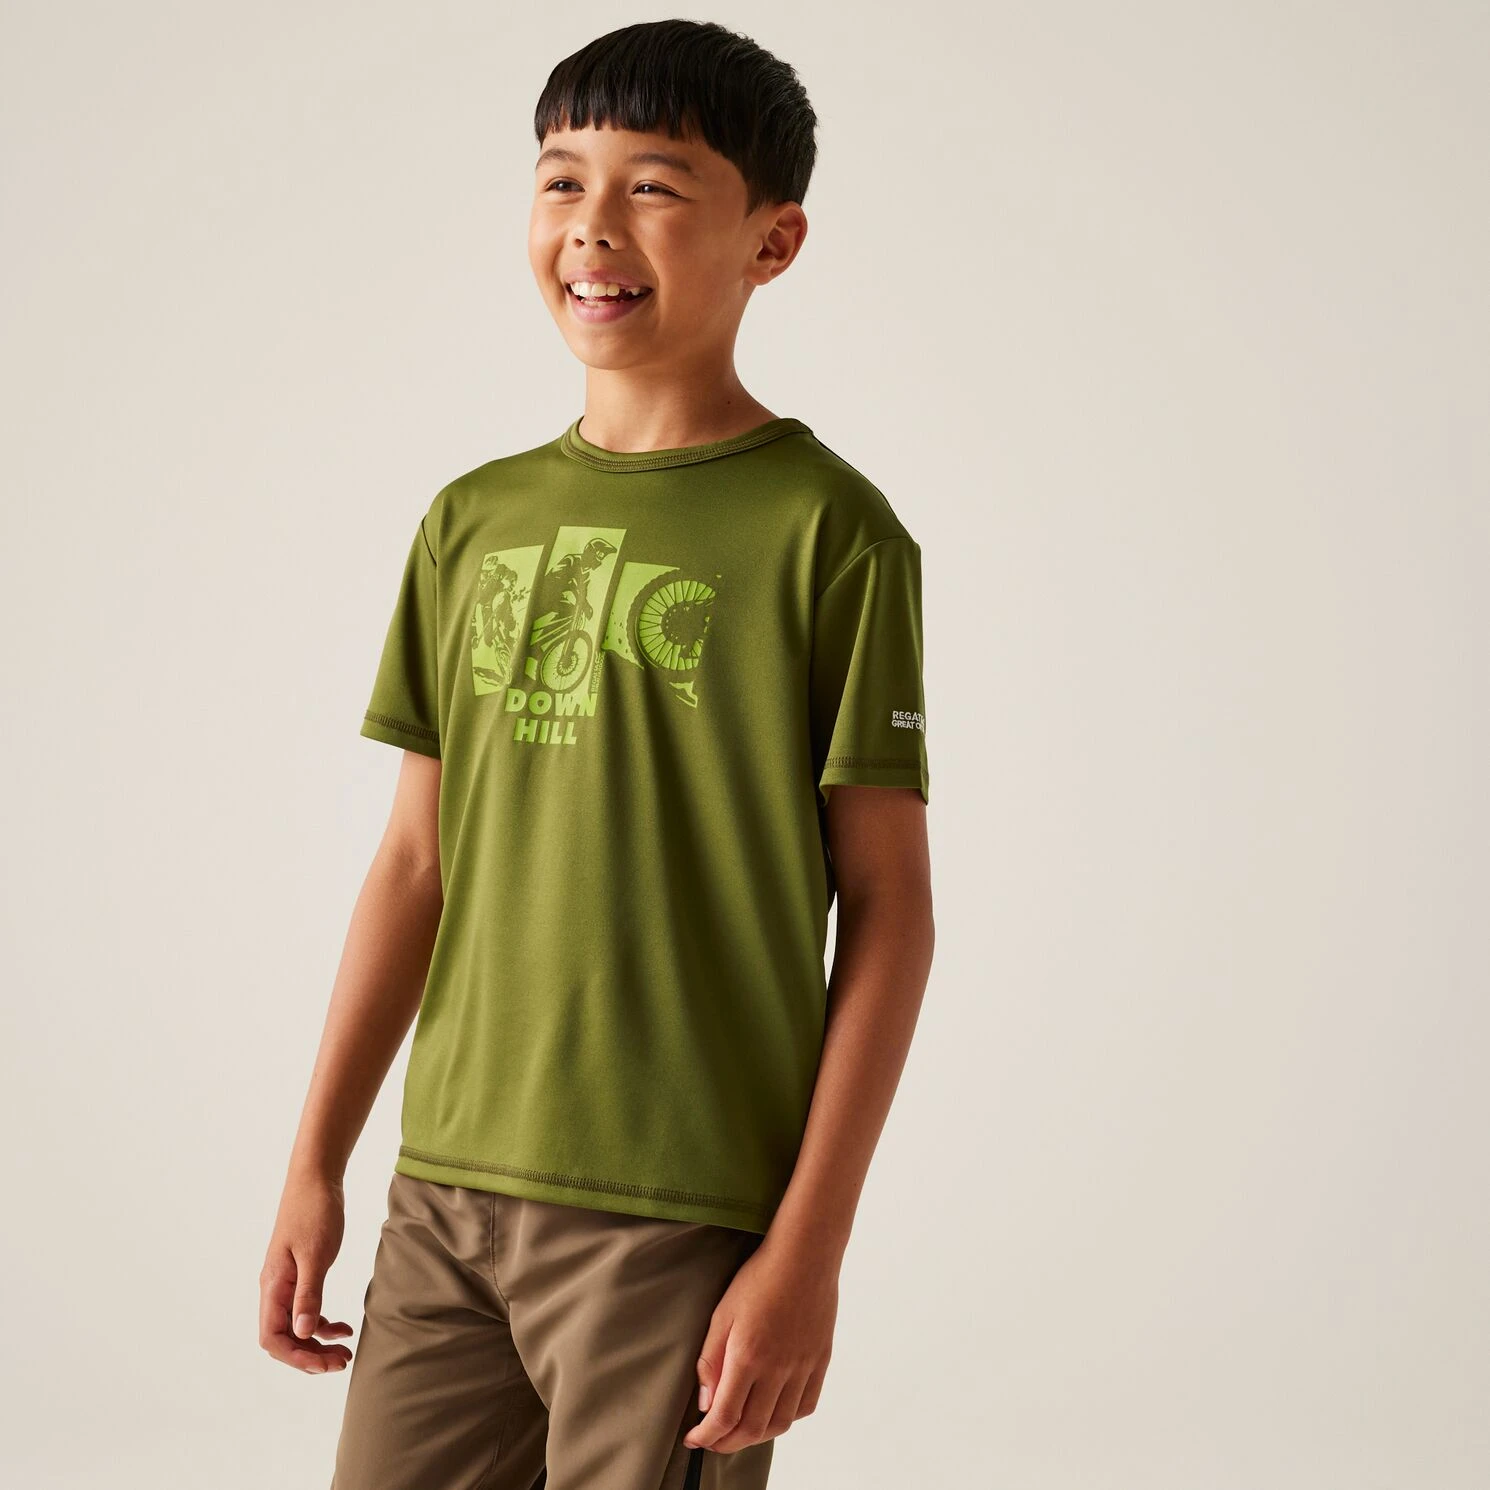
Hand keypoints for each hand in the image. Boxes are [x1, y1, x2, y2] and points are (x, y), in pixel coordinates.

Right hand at [259, 1170, 354, 1373]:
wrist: (316, 1179)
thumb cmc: (315, 1212)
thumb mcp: (316, 1255)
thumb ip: (308, 1294)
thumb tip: (301, 1334)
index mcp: (273, 1286)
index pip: (273, 1338)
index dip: (295, 1357)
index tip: (324, 1365)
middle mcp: (275, 1288)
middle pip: (284, 1338)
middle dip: (310, 1356)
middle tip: (342, 1363)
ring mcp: (286, 1282)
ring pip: (296, 1327)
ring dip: (318, 1343)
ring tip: (346, 1352)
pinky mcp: (300, 1274)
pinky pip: (306, 1309)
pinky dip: (322, 1322)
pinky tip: (344, 1327)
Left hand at [683, 1238, 836, 1452]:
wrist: (804, 1255)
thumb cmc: (759, 1277)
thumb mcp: (722, 1313)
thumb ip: (711, 1360)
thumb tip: (706, 1402)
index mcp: (748, 1357)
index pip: (724, 1417)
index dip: (706, 1436)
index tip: (694, 1440)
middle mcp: (777, 1370)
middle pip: (752, 1429)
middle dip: (727, 1443)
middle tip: (713, 1440)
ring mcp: (803, 1368)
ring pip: (780, 1424)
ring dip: (756, 1436)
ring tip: (740, 1430)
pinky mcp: (820, 1361)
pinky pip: (805, 1406)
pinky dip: (787, 1418)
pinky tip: (774, 1410)